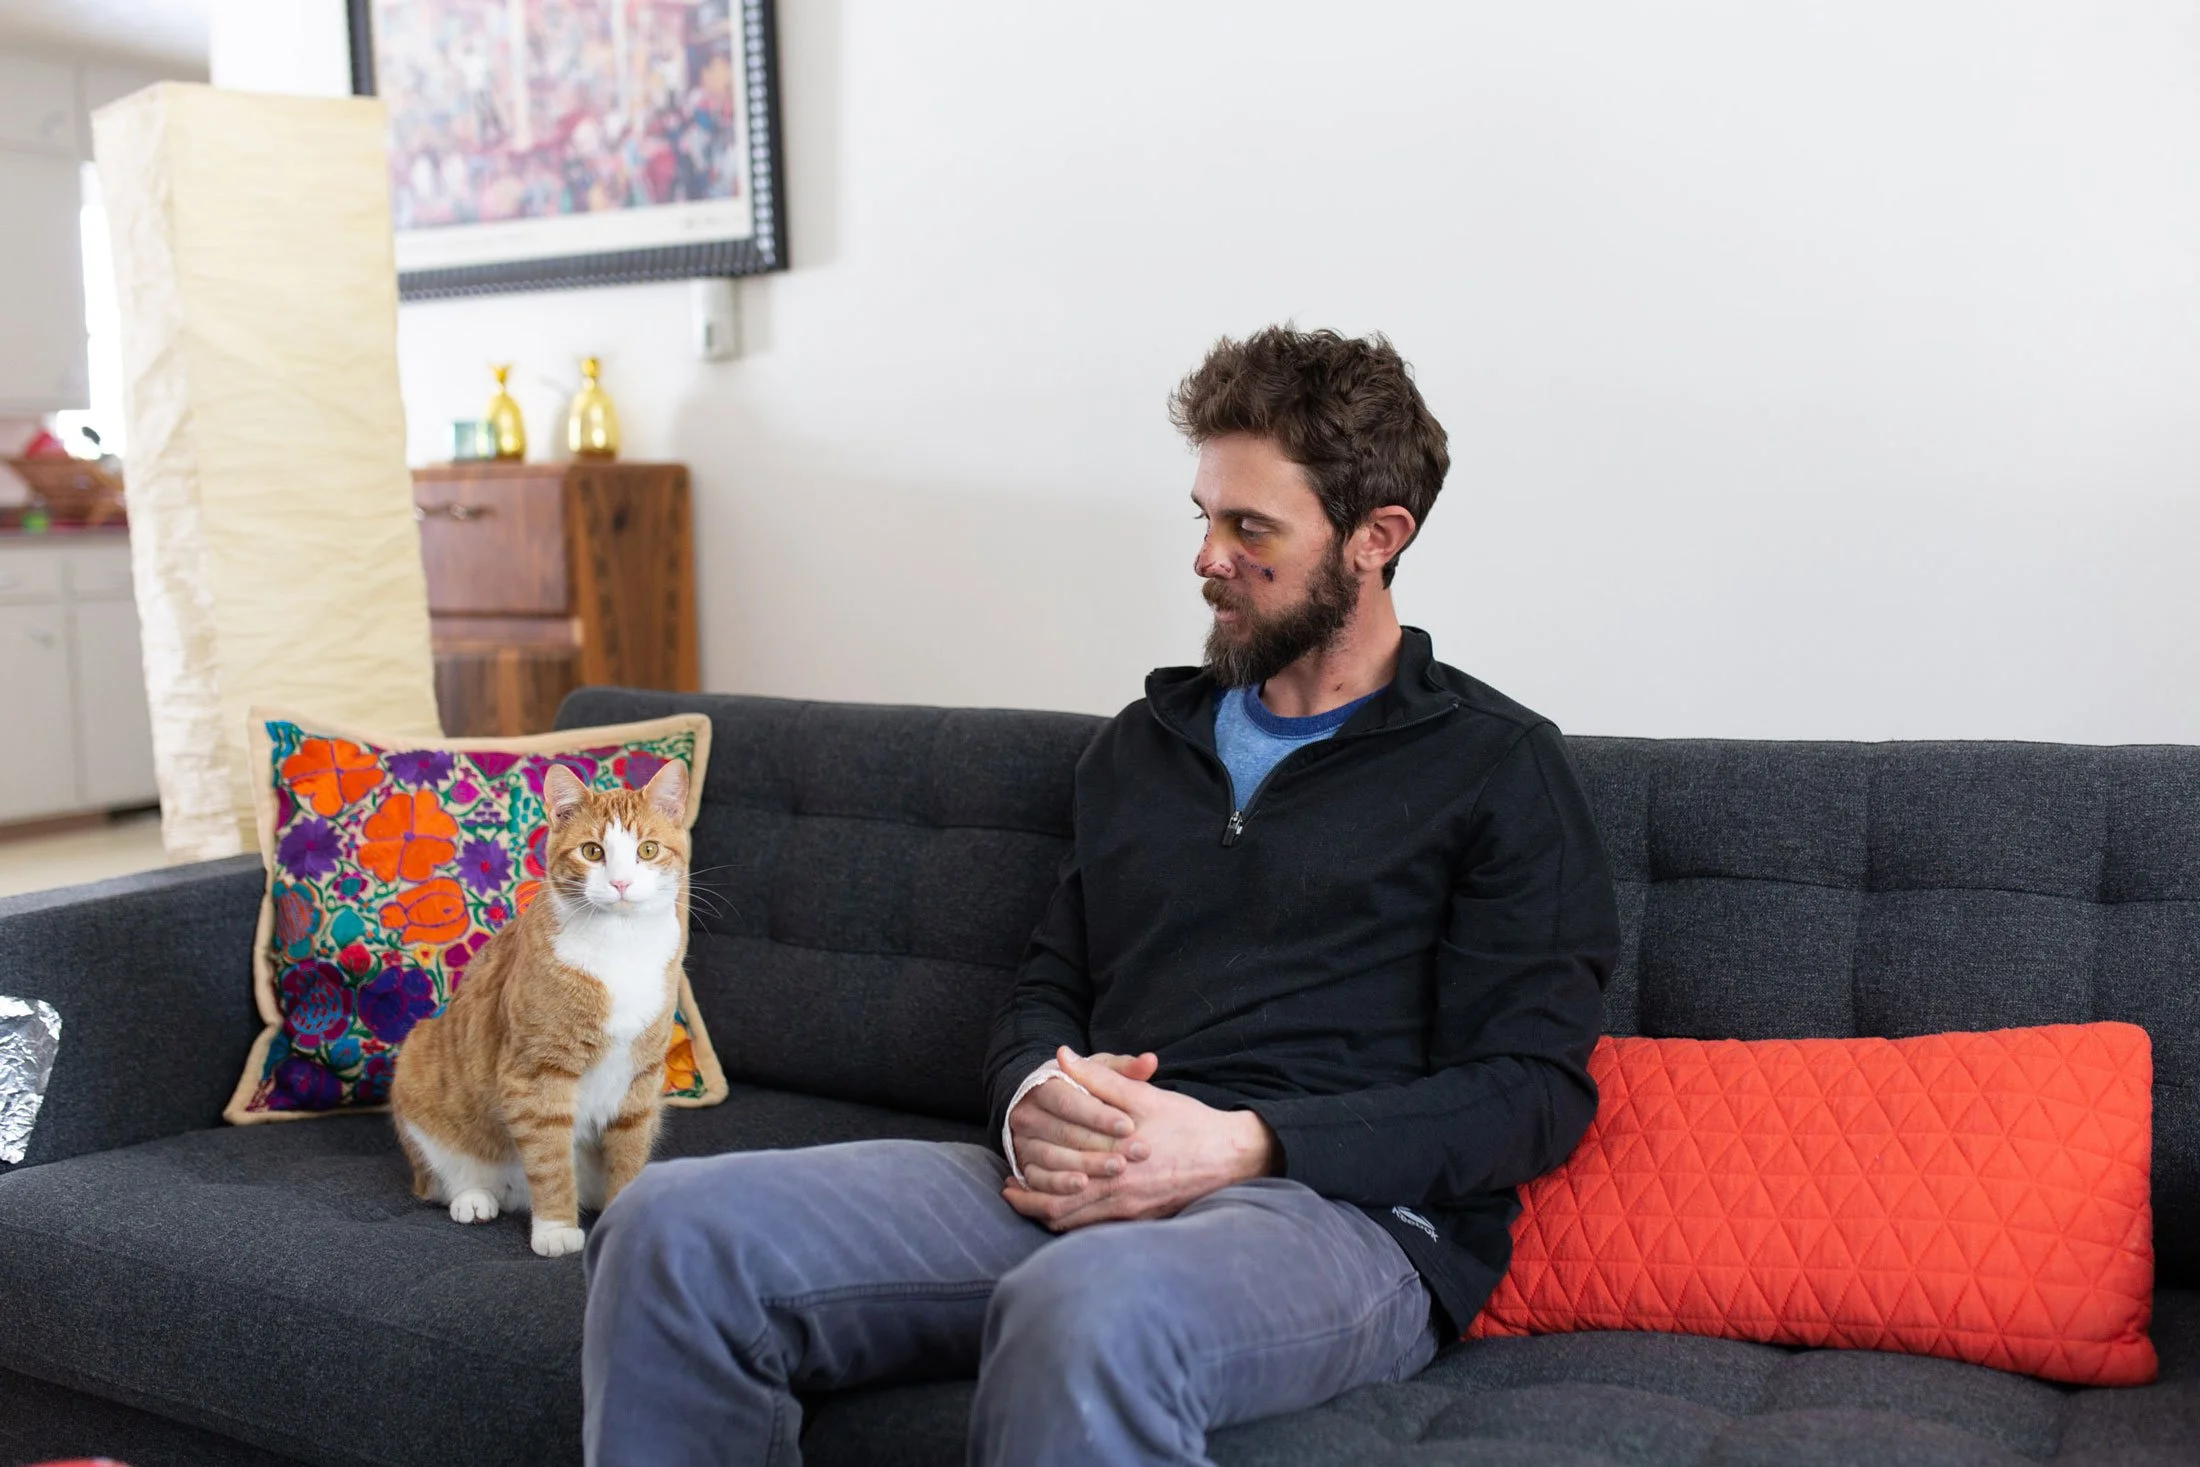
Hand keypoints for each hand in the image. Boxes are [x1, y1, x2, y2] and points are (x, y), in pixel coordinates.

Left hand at [1004, 1046, 1277, 1231]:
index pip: (1058, 1186)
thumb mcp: (1144, 1096)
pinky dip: (1080, 1221)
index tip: (1008, 1179)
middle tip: (1011, 1195)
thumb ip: (1099, 1078)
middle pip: (1062, 1212)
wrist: (1233, 1156)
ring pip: (1080, 1225)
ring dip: (1053, 1214)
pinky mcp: (1146, 1220)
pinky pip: (1101, 1229)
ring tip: (1033, 1203)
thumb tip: (1062, 1057)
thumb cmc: (1188, 1124)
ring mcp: (1133, 1211)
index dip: (1028, 1186)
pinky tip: (1073, 1208)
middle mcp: (1121, 1194)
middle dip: (1032, 1205)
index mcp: (1115, 1164)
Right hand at [1008, 1051, 1157, 1194]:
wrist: (1053, 1111)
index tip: (1129, 1126)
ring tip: (1117, 1169)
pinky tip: (1084, 1187)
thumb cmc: (1085, 1090)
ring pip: (1051, 1157)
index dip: (1099, 1116)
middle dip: (1101, 1144)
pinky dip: (1059, 1185)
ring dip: (1085, 1165)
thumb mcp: (1102, 1073)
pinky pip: (1038, 1179)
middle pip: (1062, 1132)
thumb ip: (1126, 1069)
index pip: (1068, 1102)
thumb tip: (1150, 1061)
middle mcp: (1028, 1114)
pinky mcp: (1025, 1166)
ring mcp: (1023, 1142)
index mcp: (1044, 1086)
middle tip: (1135, 1152)